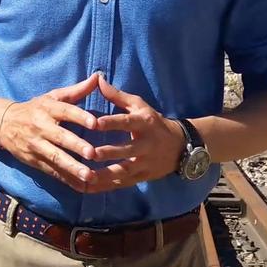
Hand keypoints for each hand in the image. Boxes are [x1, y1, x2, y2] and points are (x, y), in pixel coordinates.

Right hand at [0, 72, 100, 191]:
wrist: (4, 123)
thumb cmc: (36, 108)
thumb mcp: (52, 96)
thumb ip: (77, 90)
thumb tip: (99, 77)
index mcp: (48, 108)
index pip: (65, 111)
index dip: (80, 117)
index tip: (96, 124)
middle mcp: (41, 126)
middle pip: (60, 137)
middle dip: (76, 146)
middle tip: (93, 154)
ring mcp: (36, 145)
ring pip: (55, 157)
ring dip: (72, 168)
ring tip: (89, 176)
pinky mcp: (34, 160)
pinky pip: (51, 171)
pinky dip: (66, 180)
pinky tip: (81, 187)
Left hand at [86, 73, 185, 192]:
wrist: (181, 146)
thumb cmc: (154, 122)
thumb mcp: (140, 106)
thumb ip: (117, 95)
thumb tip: (98, 79)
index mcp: (144, 124)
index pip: (127, 123)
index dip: (111, 123)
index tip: (94, 123)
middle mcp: (146, 145)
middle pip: (126, 150)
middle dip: (108, 153)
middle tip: (88, 154)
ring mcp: (145, 163)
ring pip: (124, 171)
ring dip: (105, 175)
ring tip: (85, 176)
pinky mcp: (143, 177)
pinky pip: (122, 183)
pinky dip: (106, 186)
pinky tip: (89, 187)